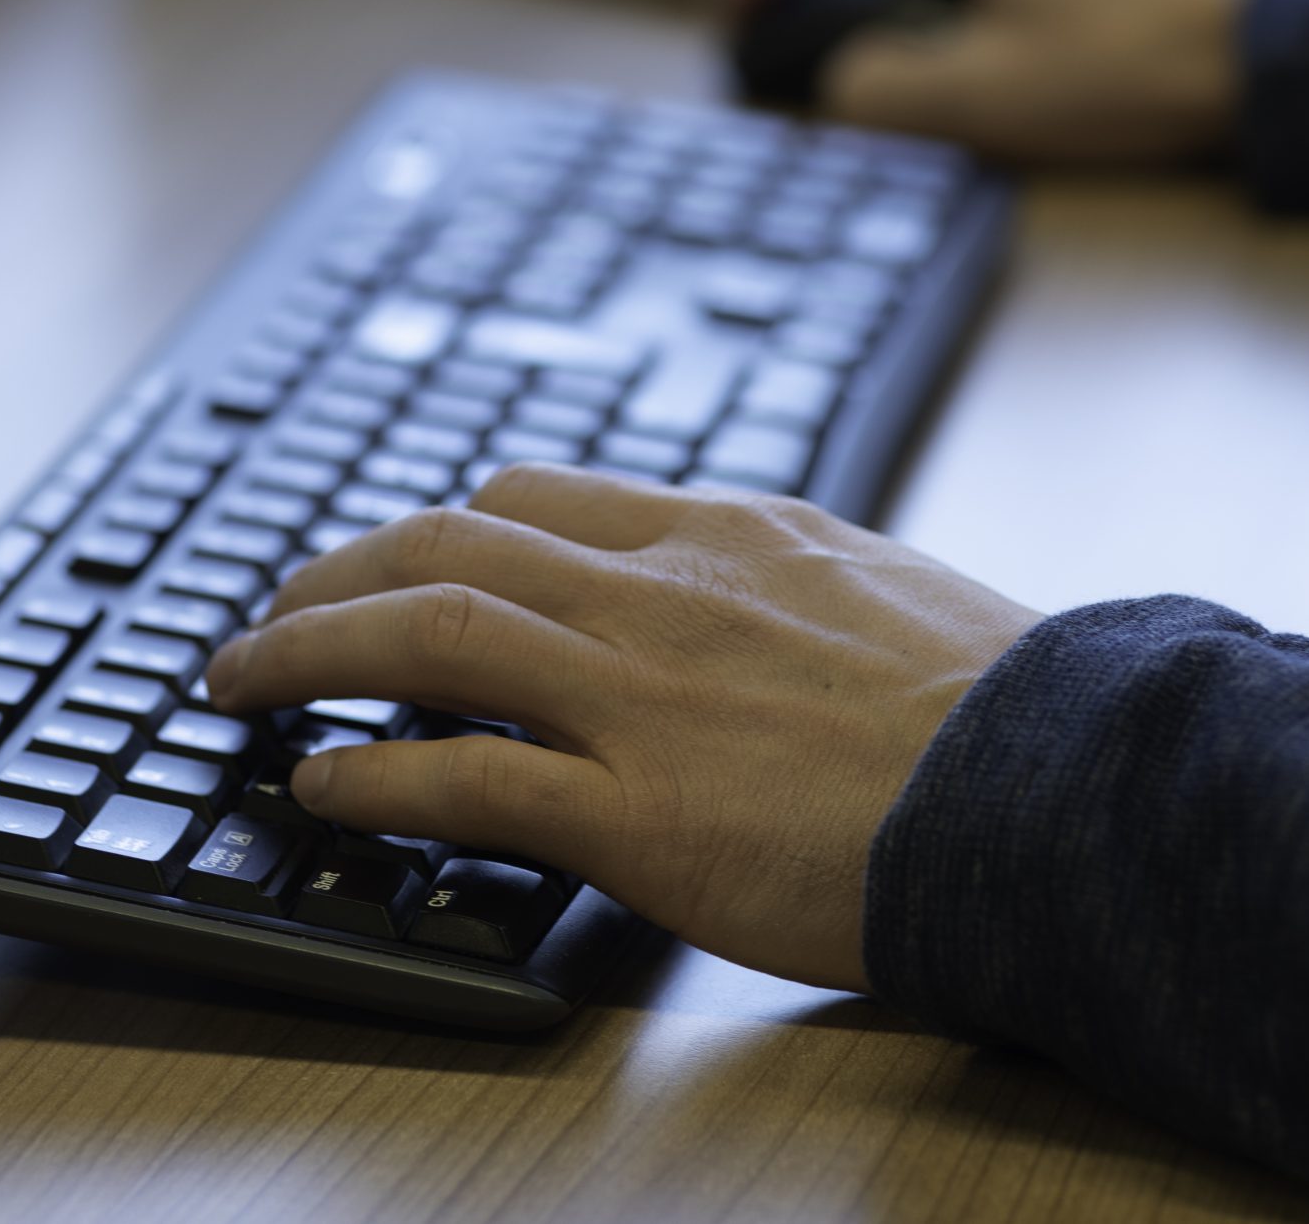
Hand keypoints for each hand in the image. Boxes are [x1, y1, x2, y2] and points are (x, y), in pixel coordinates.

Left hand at [205, 465, 1041, 991]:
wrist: (1064, 784)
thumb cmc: (1000, 704)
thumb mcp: (883, 589)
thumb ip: (790, 578)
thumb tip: (753, 595)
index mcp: (728, 532)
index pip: (540, 496)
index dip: (440, 525)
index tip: (395, 552)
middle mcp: (666, 591)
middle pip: (453, 544)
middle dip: (340, 569)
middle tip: (276, 607)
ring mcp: (643, 696)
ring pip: (429, 632)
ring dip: (310, 649)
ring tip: (244, 675)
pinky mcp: (638, 813)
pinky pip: (462, 775)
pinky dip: (371, 772)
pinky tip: (318, 783)